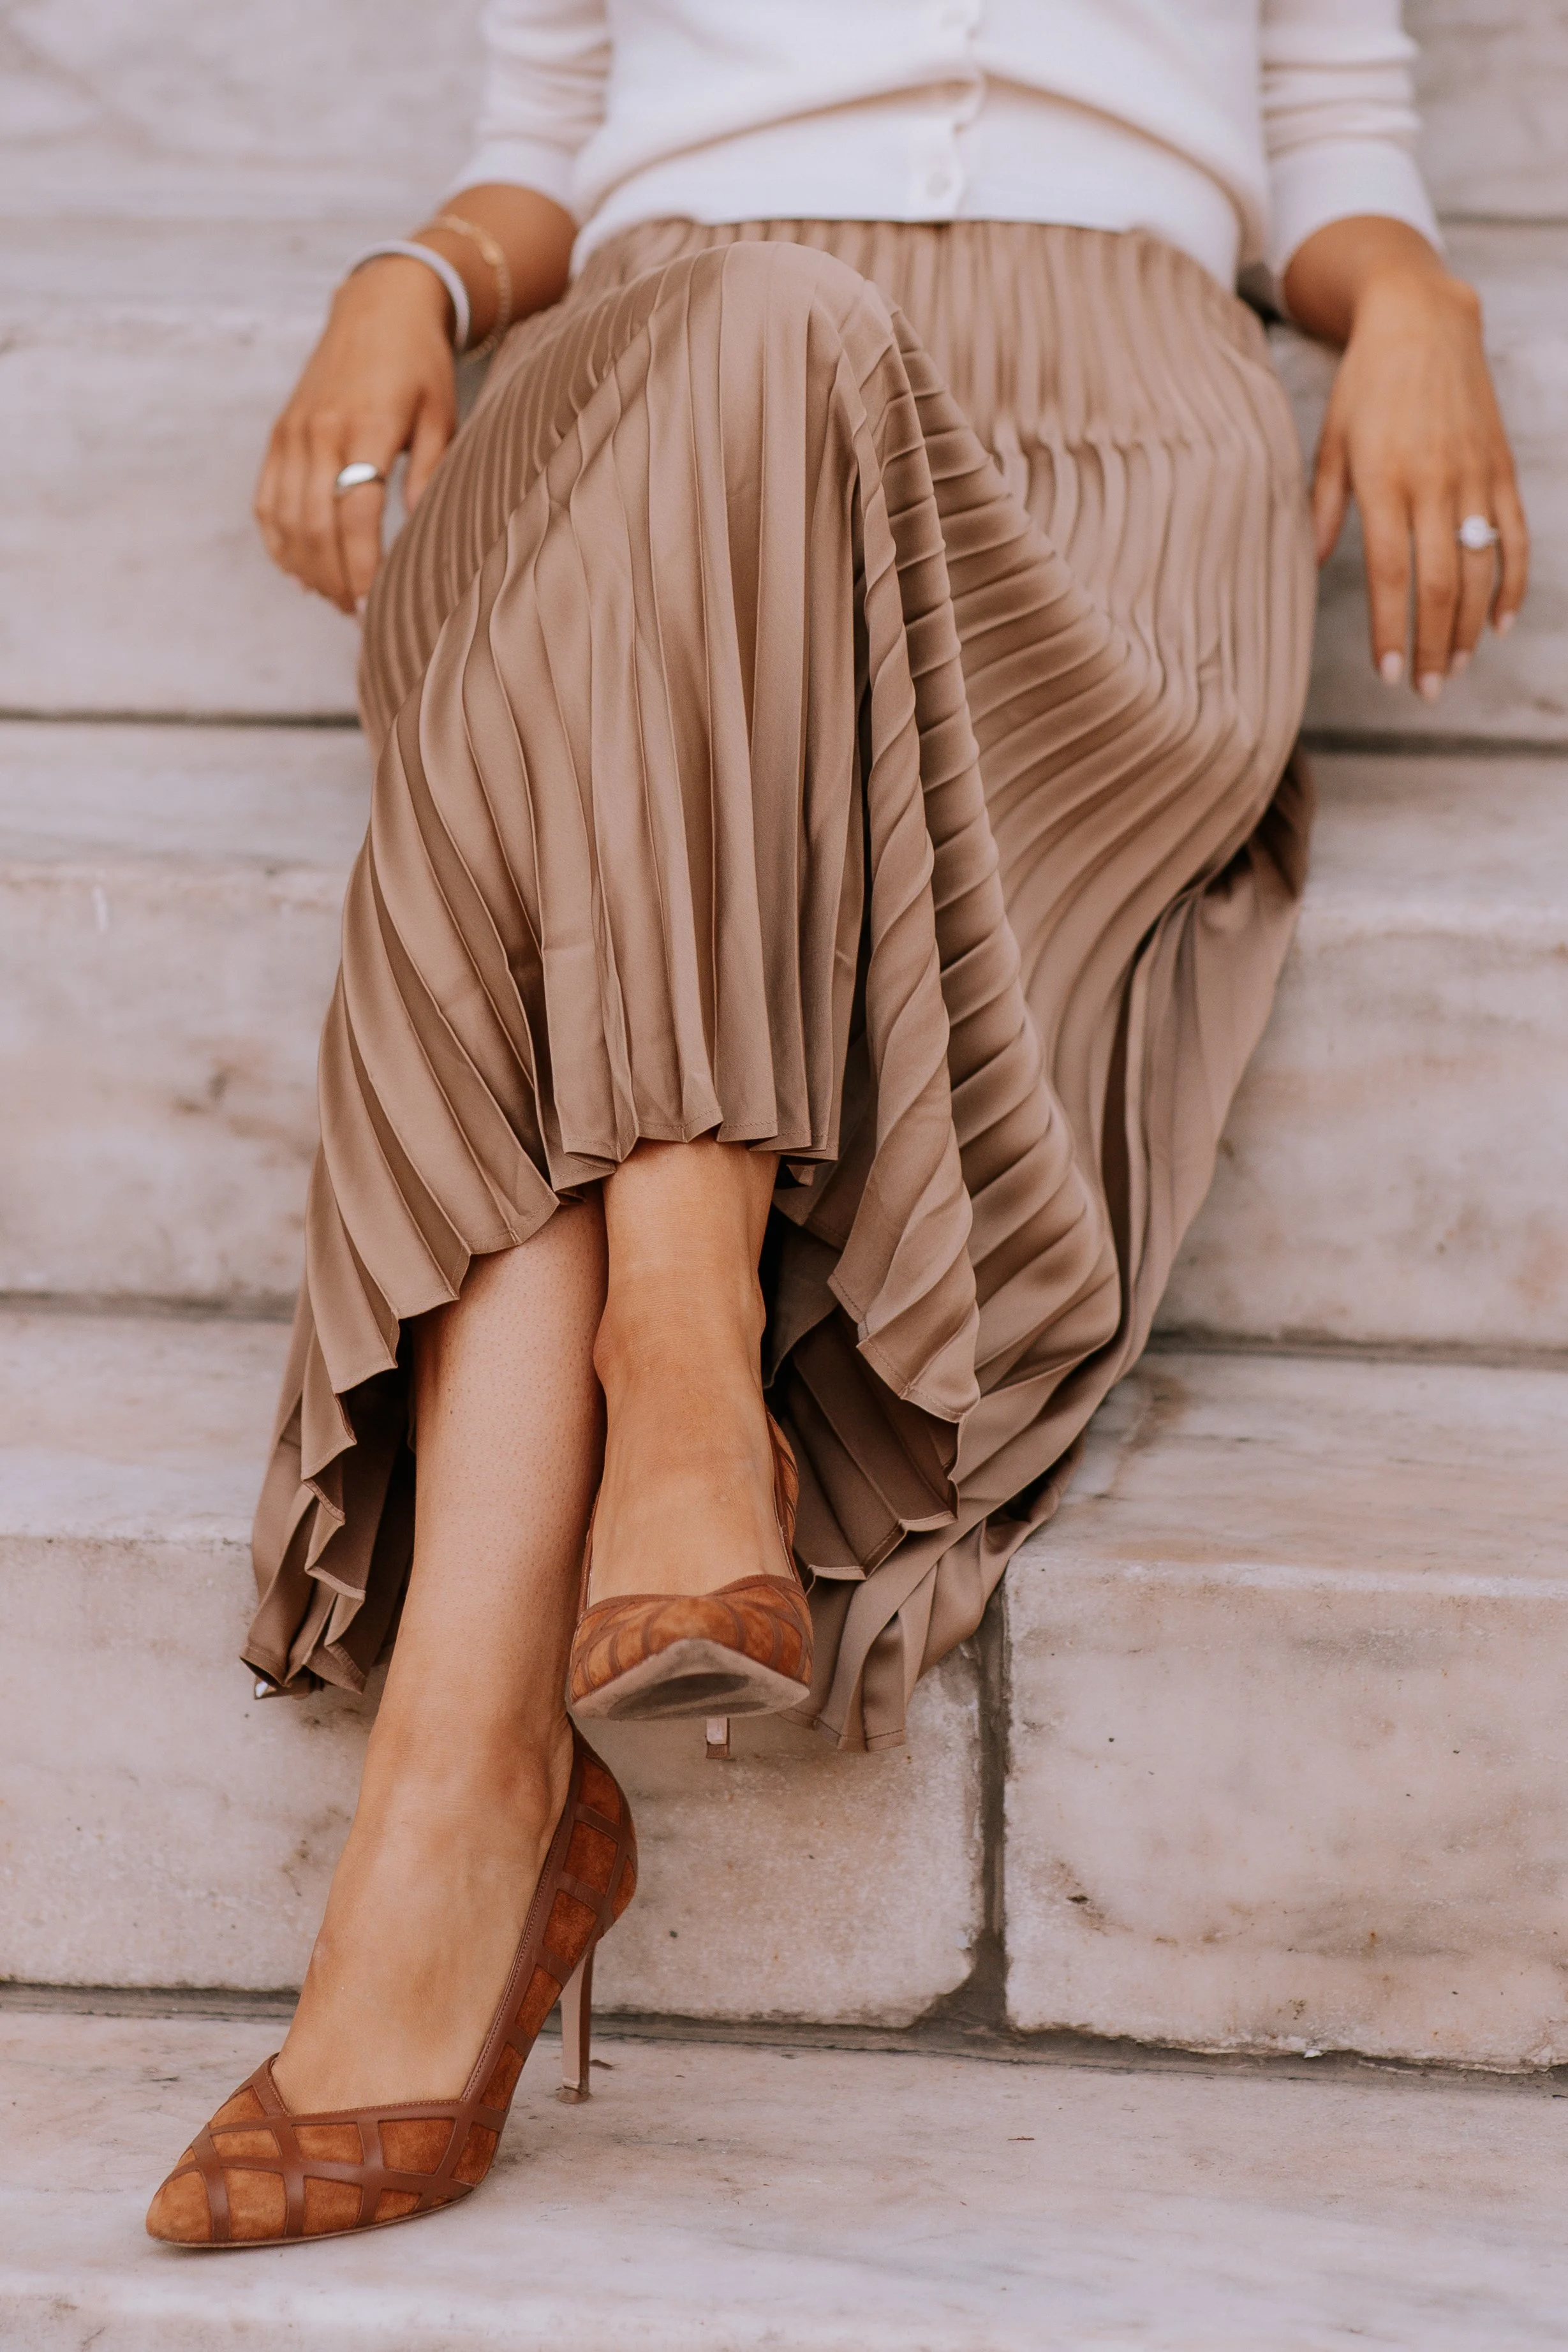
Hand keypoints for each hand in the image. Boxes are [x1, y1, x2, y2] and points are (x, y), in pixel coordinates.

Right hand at [254, 258, 457, 615]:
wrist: (378, 307)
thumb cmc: (421, 366)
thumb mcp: (441, 415)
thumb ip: (430, 472)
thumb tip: (420, 527)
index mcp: (365, 426)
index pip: (355, 512)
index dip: (362, 566)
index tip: (373, 605)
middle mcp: (320, 430)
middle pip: (315, 524)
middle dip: (335, 578)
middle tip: (359, 616)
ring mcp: (293, 433)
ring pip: (285, 518)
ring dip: (308, 568)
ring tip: (337, 600)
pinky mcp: (279, 434)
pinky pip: (266, 500)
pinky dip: (279, 542)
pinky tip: (302, 572)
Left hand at [1285, 217, 1528, 697]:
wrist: (1424, 319)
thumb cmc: (1367, 383)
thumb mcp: (1331, 442)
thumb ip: (1324, 507)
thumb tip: (1315, 565)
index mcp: (1385, 482)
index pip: (1392, 576)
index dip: (1392, 632)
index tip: (1386, 674)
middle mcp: (1434, 483)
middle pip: (1440, 584)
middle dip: (1433, 646)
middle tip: (1423, 689)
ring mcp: (1474, 476)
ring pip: (1480, 568)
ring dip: (1468, 626)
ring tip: (1454, 668)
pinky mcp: (1501, 466)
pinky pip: (1515, 535)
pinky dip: (1512, 583)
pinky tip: (1500, 622)